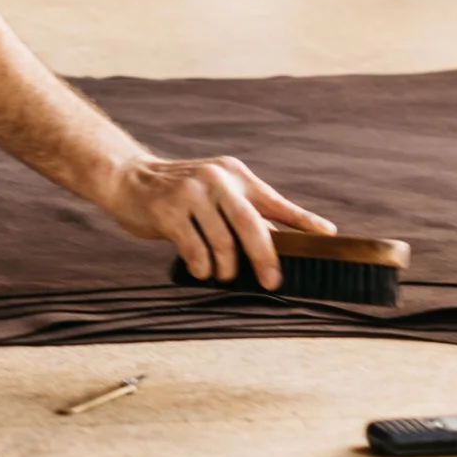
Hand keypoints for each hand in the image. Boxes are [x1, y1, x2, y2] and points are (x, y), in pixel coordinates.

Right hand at [101, 153, 335, 290]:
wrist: (129, 178)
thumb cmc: (179, 193)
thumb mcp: (215, 192)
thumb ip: (244, 211)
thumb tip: (281, 245)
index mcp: (234, 174)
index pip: (275, 201)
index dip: (303, 220)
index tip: (327, 235)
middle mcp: (216, 180)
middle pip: (252, 226)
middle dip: (266, 259)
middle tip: (272, 281)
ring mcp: (191, 194)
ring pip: (224, 245)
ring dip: (226, 269)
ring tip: (222, 274)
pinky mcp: (168, 211)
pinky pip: (196, 251)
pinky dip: (202, 268)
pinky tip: (200, 269)